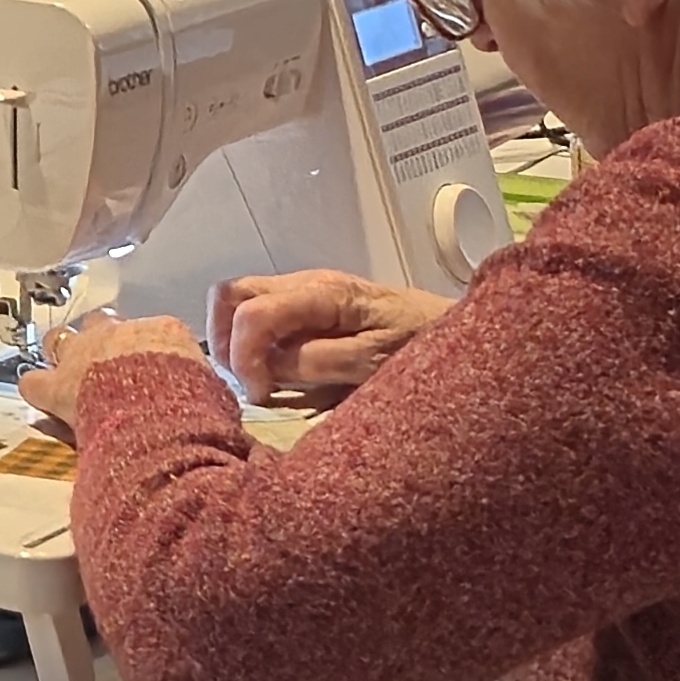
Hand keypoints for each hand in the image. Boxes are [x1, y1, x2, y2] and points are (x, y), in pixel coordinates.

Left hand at [11, 310, 204, 416]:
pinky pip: (35, 381)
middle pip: (102, 323)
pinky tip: (37, 394)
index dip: (147, 349)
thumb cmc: (194, 404)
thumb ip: (202, 385)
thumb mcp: (212, 388)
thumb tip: (211, 399)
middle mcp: (120, 333)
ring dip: (62, 353)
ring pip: (61, 339)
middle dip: (100, 338)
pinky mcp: (57, 386)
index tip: (151, 363)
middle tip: (103, 359)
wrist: (160, 415)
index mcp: (163, 331)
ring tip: (64, 369)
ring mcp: (84, 354)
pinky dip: (36, 388)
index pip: (153, 331)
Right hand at [214, 269, 447, 400]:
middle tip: (247, 385)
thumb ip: (317, 361)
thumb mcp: (373, 362)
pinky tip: (273, 373)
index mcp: (321, 294)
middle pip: (231, 295)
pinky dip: (253, 344)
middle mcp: (304, 284)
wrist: (455, 328)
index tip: (261, 396)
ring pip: (240, 303)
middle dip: (224, 342)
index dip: (243, 357)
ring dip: (234, 343)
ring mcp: (303, 293)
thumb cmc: (420, 344)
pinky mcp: (308, 308)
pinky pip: (261, 316)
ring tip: (257, 381)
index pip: (251, 312)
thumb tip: (267, 369)